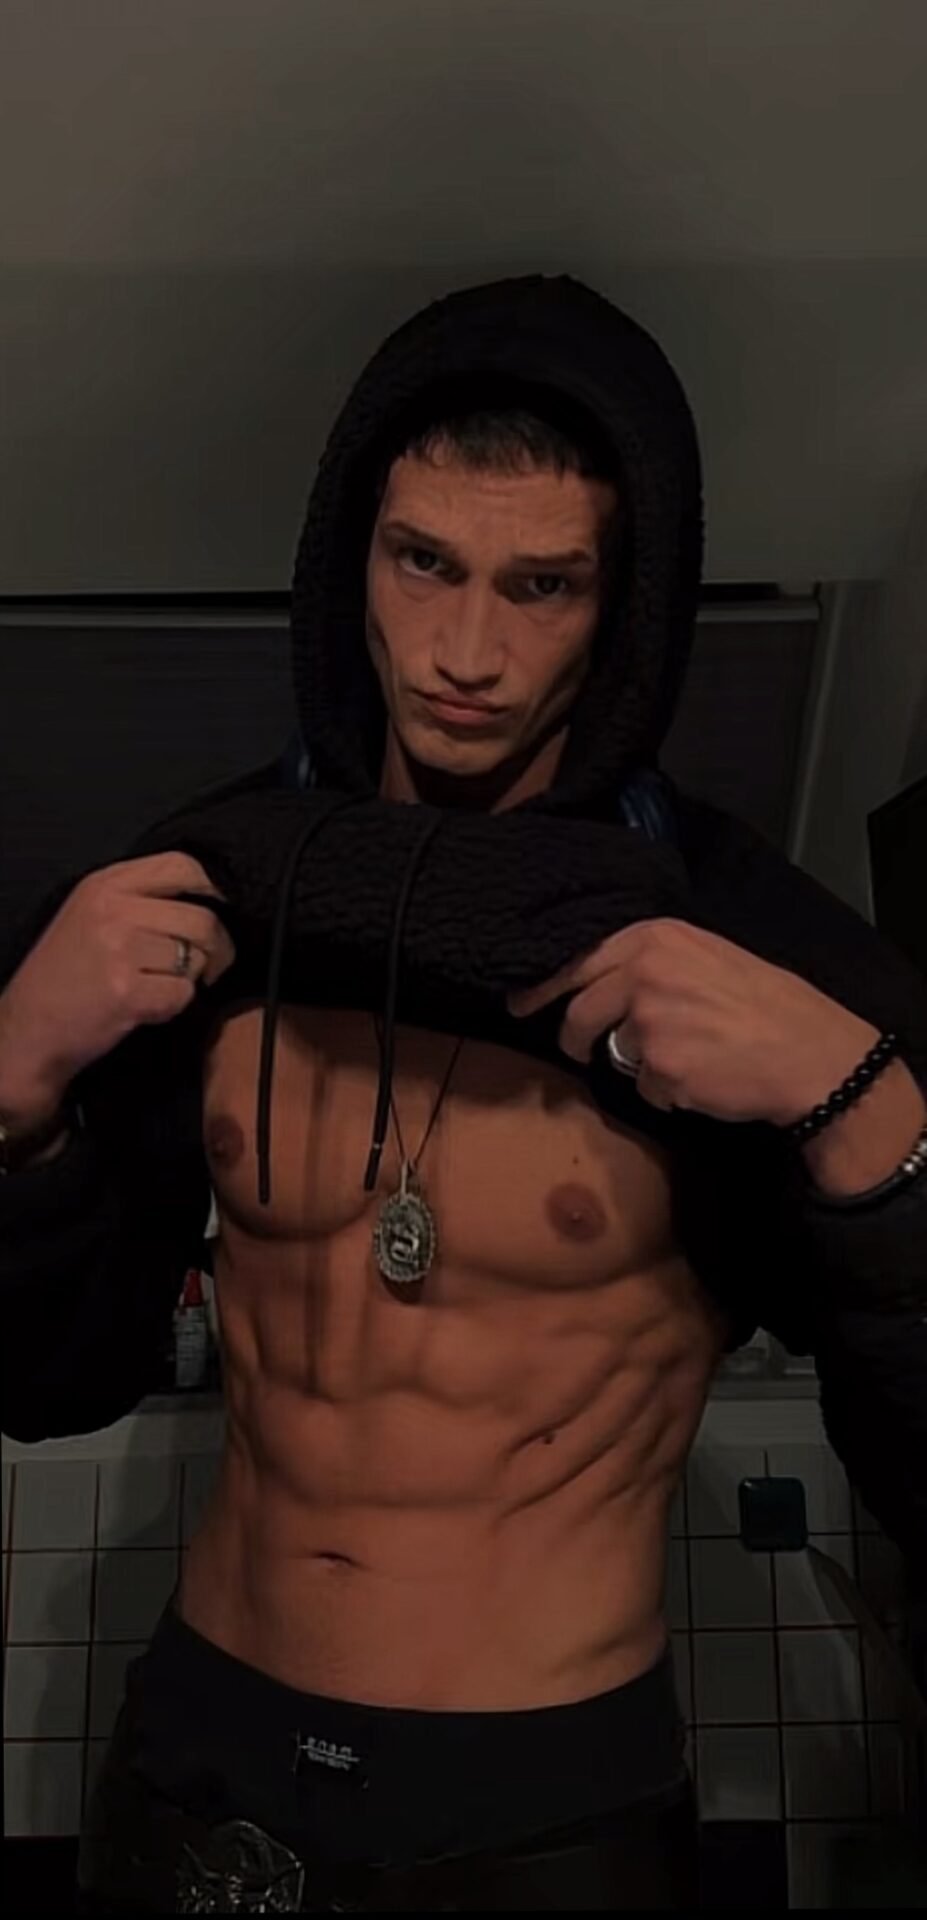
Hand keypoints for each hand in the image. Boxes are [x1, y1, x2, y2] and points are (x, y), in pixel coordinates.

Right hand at [0, 853, 235, 1113]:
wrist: (27, 1030)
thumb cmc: (65, 974)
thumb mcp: (90, 914)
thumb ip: (140, 897)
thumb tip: (210, 896)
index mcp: (105, 884)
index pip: (182, 865)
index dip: (215, 889)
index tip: (223, 910)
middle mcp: (112, 910)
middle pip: (202, 919)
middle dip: (218, 948)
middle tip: (209, 967)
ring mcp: (118, 951)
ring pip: (196, 958)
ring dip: (192, 980)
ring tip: (163, 986)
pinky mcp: (126, 993)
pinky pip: (183, 995)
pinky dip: (174, 1006)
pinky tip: (148, 1007)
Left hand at [509, 918, 879, 1125]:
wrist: (810, 1052)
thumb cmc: (766, 1005)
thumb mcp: (707, 957)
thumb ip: (652, 962)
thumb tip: (600, 983)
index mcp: (656, 937)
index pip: (578, 958)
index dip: (544, 984)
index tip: (519, 1002)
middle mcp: (644, 971)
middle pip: (579, 1009)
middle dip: (573, 1036)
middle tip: (576, 1051)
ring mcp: (648, 1020)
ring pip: (615, 1051)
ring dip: (640, 1064)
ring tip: (690, 1056)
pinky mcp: (660, 1067)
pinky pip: (645, 1088)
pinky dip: (667, 1092)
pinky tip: (705, 1078)